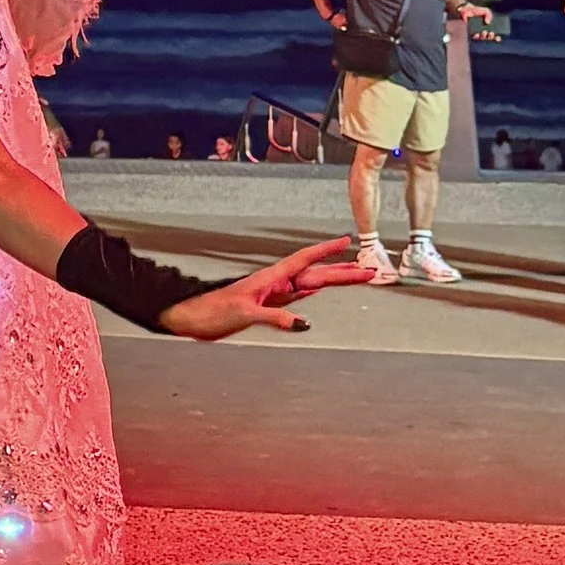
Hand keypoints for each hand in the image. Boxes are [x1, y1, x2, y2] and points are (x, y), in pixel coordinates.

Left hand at [159, 238, 378, 339]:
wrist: (193, 320)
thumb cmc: (213, 312)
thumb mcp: (245, 314)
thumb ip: (275, 318)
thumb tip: (305, 323)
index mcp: (270, 278)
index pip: (305, 260)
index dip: (326, 251)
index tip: (347, 241)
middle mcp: (275, 283)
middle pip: (316, 273)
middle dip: (344, 271)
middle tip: (371, 271)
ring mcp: (272, 294)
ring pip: (309, 283)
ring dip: (333, 279)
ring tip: (357, 275)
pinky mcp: (266, 305)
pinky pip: (295, 296)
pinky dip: (311, 290)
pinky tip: (318, 287)